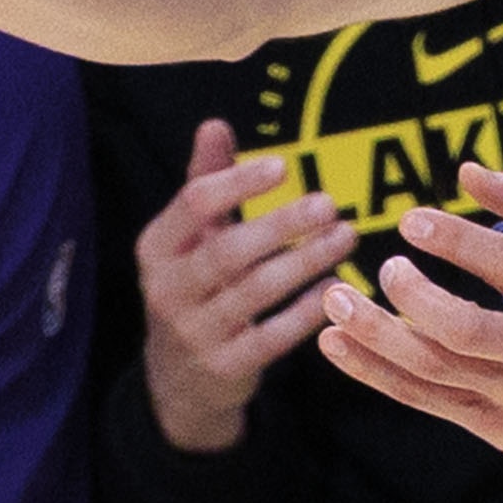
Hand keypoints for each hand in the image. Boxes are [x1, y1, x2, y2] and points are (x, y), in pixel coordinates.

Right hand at [140, 120, 358, 452]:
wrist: (178, 379)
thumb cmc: (193, 287)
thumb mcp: (188, 238)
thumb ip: (204, 180)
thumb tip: (215, 123)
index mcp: (156, 248)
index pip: (194, 205)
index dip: (238, 183)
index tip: (284, 166)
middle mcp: (167, 290)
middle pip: (227, 250)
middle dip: (281, 224)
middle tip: (329, 203)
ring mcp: (194, 333)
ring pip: (255, 292)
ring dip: (306, 261)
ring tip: (346, 236)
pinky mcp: (225, 368)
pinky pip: (272, 338)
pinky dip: (306, 311)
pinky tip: (337, 287)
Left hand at [316, 162, 502, 482]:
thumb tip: (467, 170)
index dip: (454, 241)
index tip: (410, 221)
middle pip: (463, 329)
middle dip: (410, 296)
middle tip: (384, 267)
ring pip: (434, 368)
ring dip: (374, 334)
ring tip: (336, 299)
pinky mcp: (497, 427)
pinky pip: (425, 399)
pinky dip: (375, 372)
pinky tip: (338, 344)